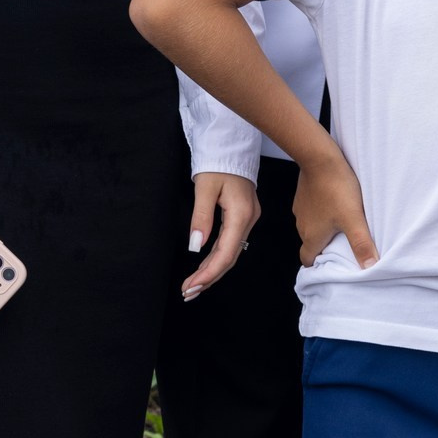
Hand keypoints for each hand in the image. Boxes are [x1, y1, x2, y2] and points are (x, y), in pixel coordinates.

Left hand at [181, 171, 259, 300]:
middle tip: (188, 292)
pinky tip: (205, 267)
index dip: (208, 273)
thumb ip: (200, 218)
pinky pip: (231, 243)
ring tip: (193, 285)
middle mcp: (249, 220)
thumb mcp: (205, 187)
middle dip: (209, 277)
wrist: (231, 144)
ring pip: (231, 252)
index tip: (191, 286)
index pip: (225, 253)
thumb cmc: (218, 161)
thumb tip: (195, 246)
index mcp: (241, 214)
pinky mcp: (243, 216)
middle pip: (230, 257)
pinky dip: (216, 257)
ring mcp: (248, 219)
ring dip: (212, 270)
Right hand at [290, 148, 378, 267]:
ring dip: (323, 228)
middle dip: (325, 247)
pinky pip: (311, 210)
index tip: (330, 266)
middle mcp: (302, 225)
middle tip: (343, 246)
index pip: (307, 260)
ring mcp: (300, 209)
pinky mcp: (303, 195)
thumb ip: (362, 244)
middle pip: (311, 244)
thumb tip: (370, 267)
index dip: (318, 266)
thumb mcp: (354, 219)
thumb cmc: (337, 189)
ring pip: (311, 226)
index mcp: (311, 236)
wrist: (319, 158)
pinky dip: (321, 212)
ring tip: (342, 224)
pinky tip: (335, 204)